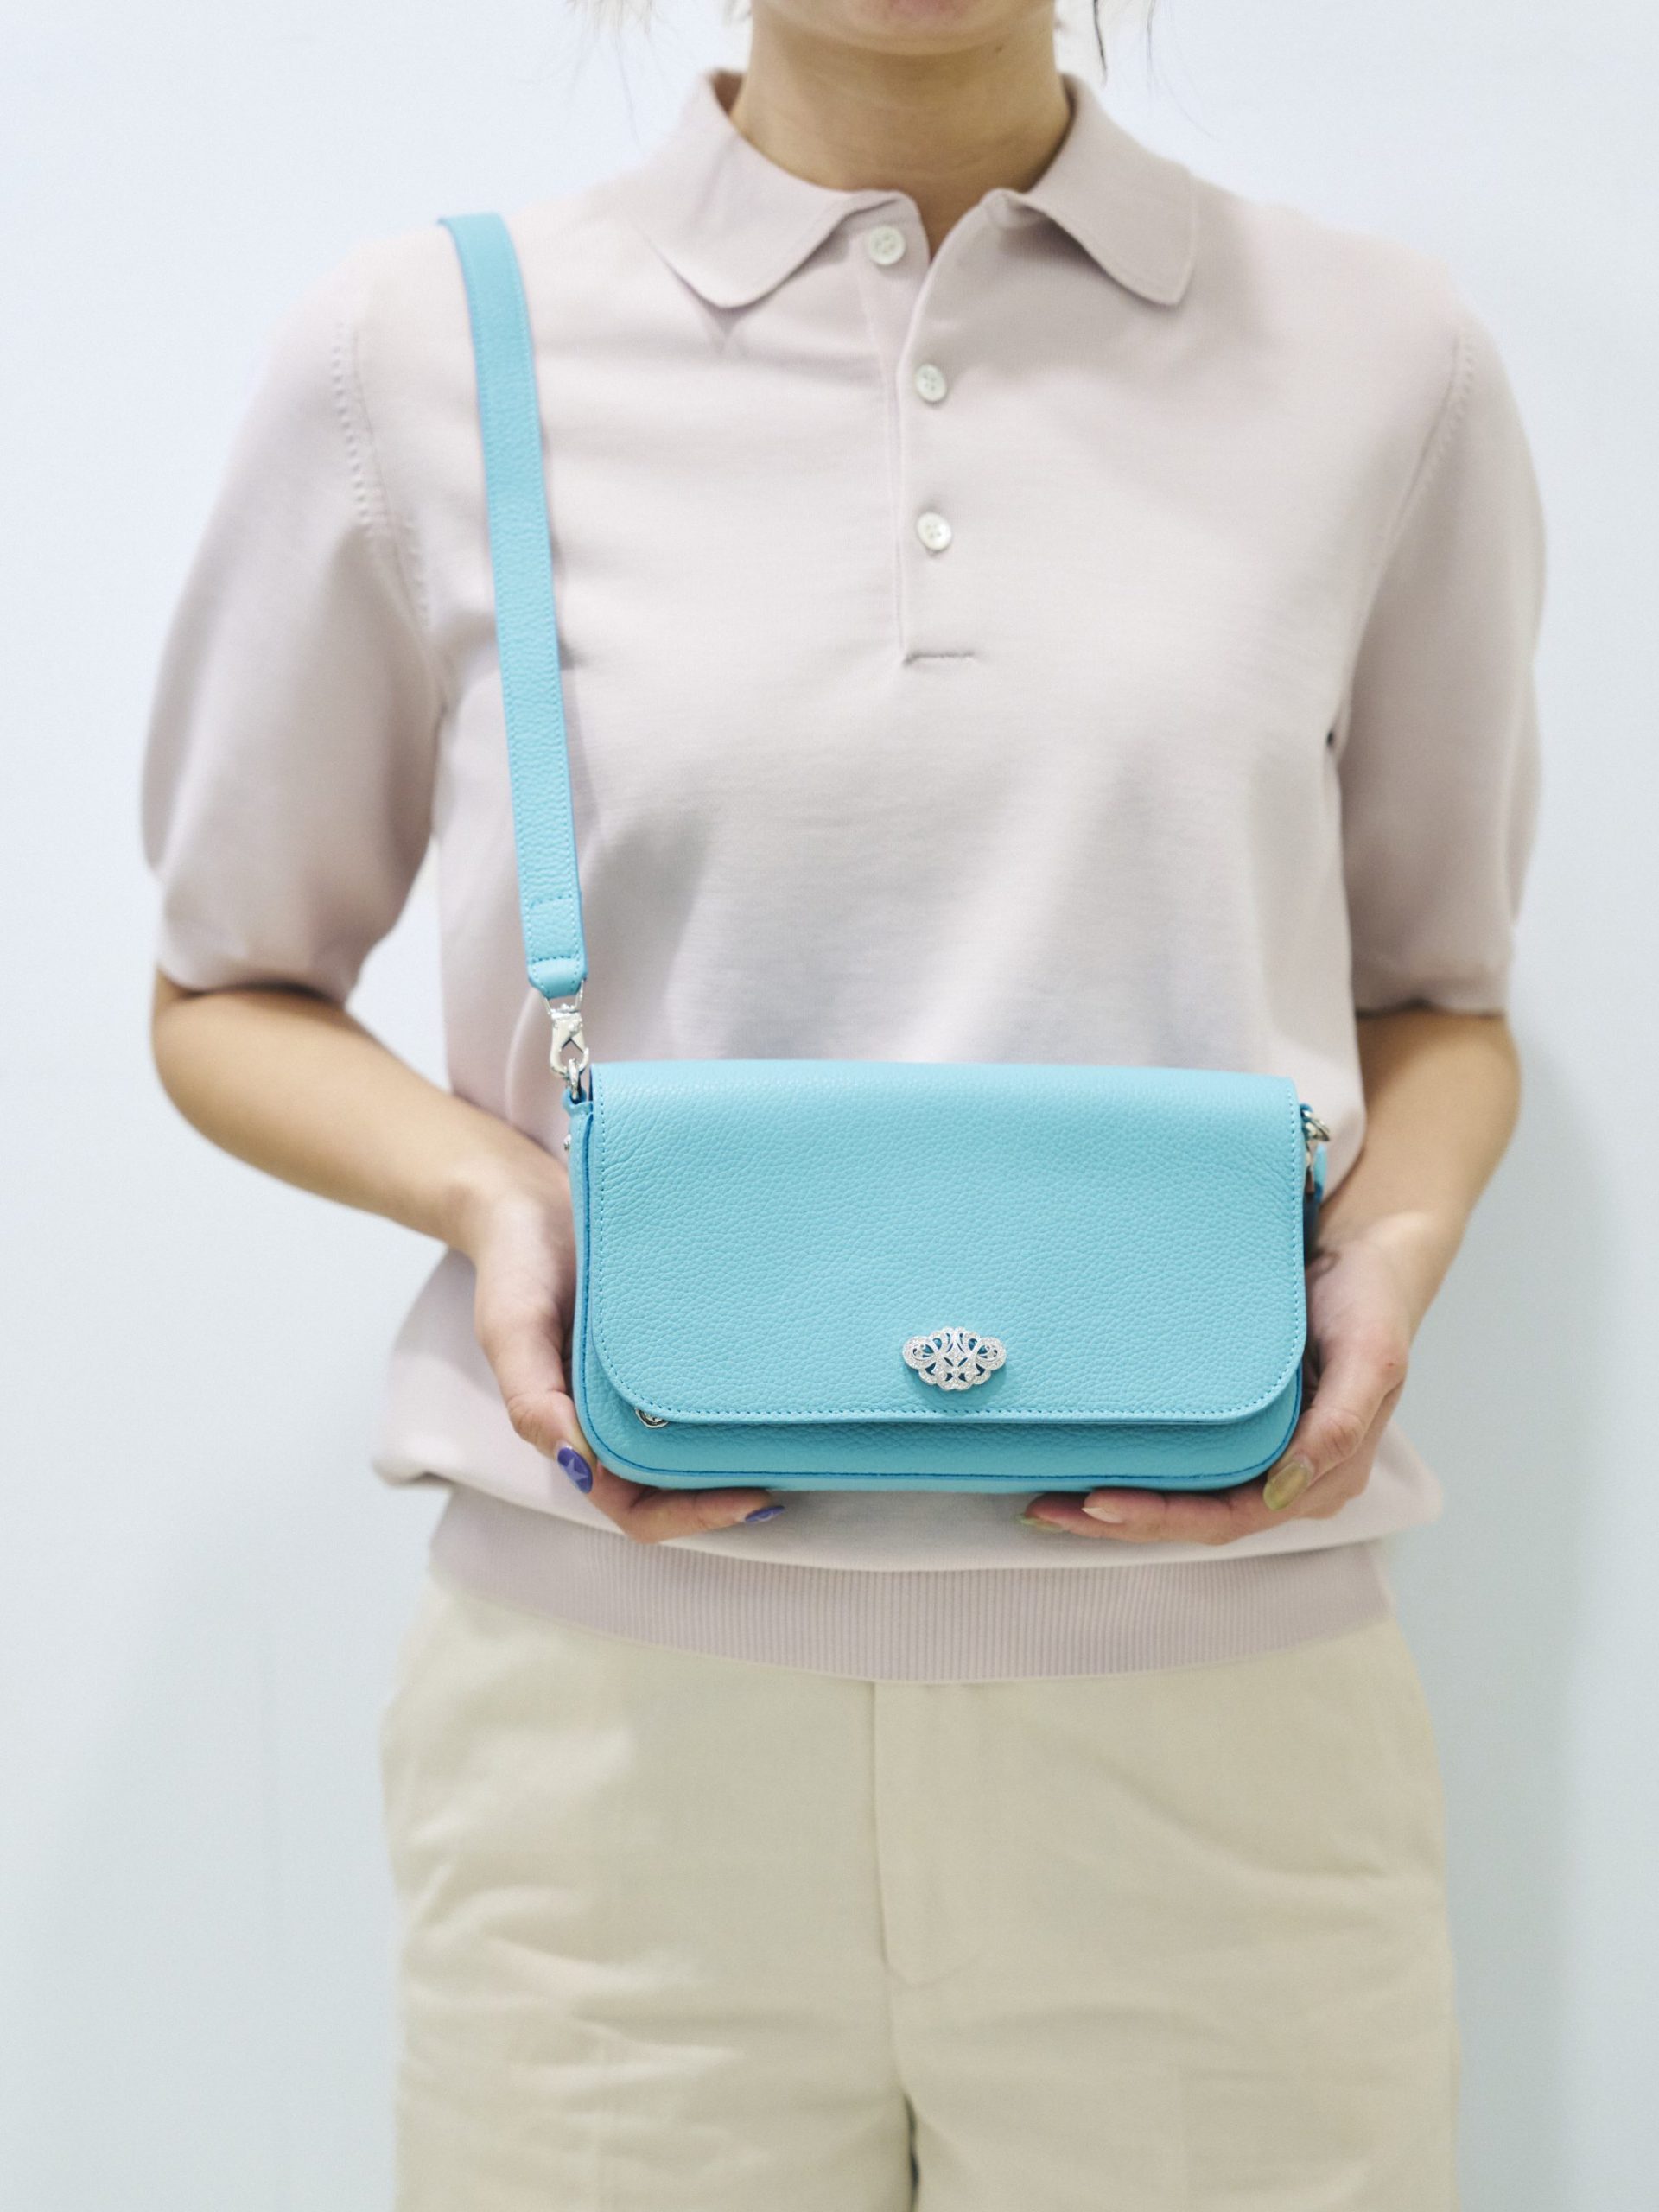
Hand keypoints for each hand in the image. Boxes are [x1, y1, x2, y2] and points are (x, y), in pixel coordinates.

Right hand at [457, 1159, 781, 1541]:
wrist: (533, 1194)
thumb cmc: (516, 1267)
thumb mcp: (511, 1332)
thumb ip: (533, 1400)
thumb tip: (581, 1469)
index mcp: (578, 1430)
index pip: (635, 1504)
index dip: (690, 1515)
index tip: (751, 1498)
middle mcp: (620, 1415)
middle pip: (679, 1485)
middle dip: (729, 1491)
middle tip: (791, 1468)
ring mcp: (651, 1379)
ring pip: (701, 1439)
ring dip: (741, 1448)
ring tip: (797, 1435)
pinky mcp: (678, 1337)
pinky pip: (712, 1379)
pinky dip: (743, 1392)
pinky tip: (779, 1379)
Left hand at [1020, 1225, 1421, 1545]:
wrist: (1369, 1253)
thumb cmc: (1373, 1301)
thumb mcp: (1372, 1357)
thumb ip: (1338, 1426)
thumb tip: (1282, 1488)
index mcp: (1321, 1476)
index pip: (1227, 1519)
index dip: (1159, 1519)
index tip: (1095, 1503)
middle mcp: (1287, 1476)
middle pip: (1193, 1518)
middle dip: (1120, 1521)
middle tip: (1047, 1510)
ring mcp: (1261, 1451)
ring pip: (1183, 1496)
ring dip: (1119, 1502)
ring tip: (1049, 1499)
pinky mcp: (1238, 1422)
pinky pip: (1183, 1458)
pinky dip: (1134, 1465)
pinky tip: (1088, 1457)